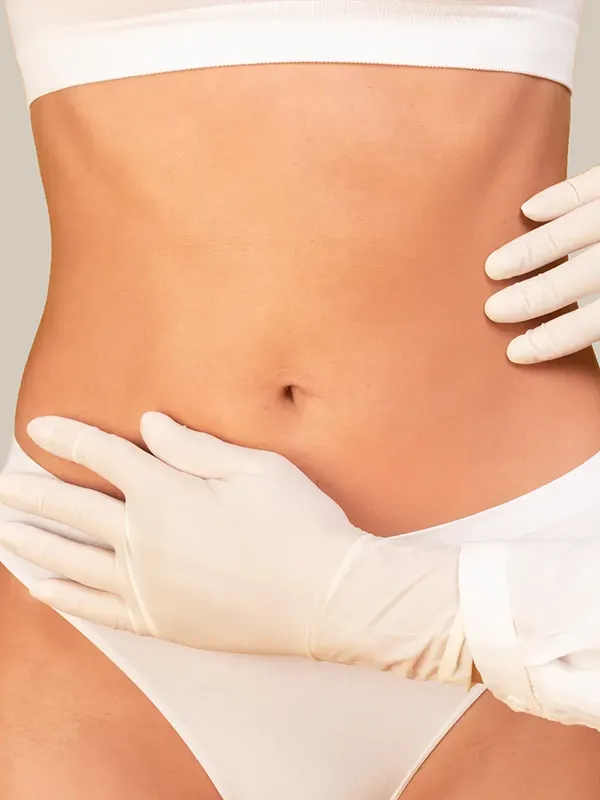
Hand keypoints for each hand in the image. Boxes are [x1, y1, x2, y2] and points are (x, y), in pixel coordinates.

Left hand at [0, 413, 467, 682]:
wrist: (329, 599)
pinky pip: (98, 610)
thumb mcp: (255, 468)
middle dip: (33, 492)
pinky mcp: (163, 622)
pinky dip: (66, 598)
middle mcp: (146, 541)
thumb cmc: (300, 524)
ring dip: (35, 544)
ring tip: (5, 534)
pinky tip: (41, 589)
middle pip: (75, 509)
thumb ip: (195, 446)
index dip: (68, 438)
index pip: (103, 456)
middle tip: (2, 485)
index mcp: (168, 494)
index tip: (38, 430)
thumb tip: (149, 424)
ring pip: (75, 560)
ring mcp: (150, 587)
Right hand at [484, 165, 599, 363]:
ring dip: (531, 250)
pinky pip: (590, 185)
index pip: (595, 321)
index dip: (555, 339)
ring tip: (494, 265)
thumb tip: (591, 367)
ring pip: (576, 229)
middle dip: (533, 296)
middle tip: (495, 310)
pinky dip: (558, 198)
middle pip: (579, 276)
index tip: (518, 352)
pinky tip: (530, 209)